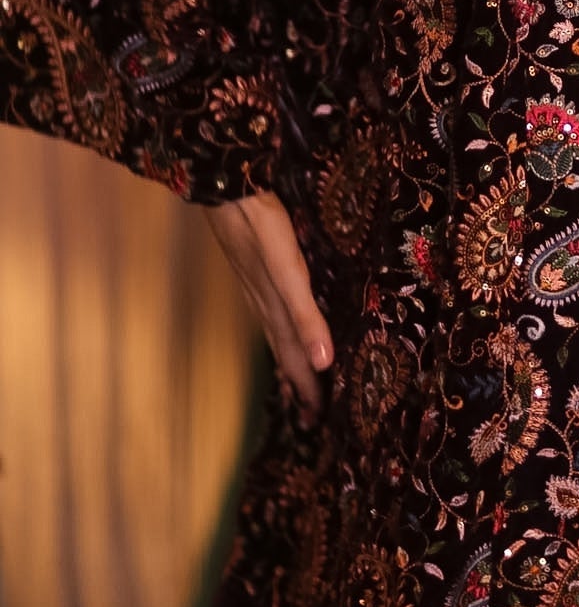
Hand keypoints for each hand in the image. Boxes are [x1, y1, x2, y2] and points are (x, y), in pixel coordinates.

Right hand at [203, 190, 332, 416]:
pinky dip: (278, 332)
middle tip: (309, 418)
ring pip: (274, 333)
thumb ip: (305, 315)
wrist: (227, 186)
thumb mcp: (287, 270)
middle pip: (284, 350)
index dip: (308, 387)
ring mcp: (255, 286)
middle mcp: (264, 302)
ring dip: (288, 362)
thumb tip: (323, 362)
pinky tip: (280, 328)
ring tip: (297, 386)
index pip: (296, 357)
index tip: (316, 419)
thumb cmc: (260, 222)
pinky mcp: (252, 269)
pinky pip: (268, 312)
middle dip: (299, 384)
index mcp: (277, 307)